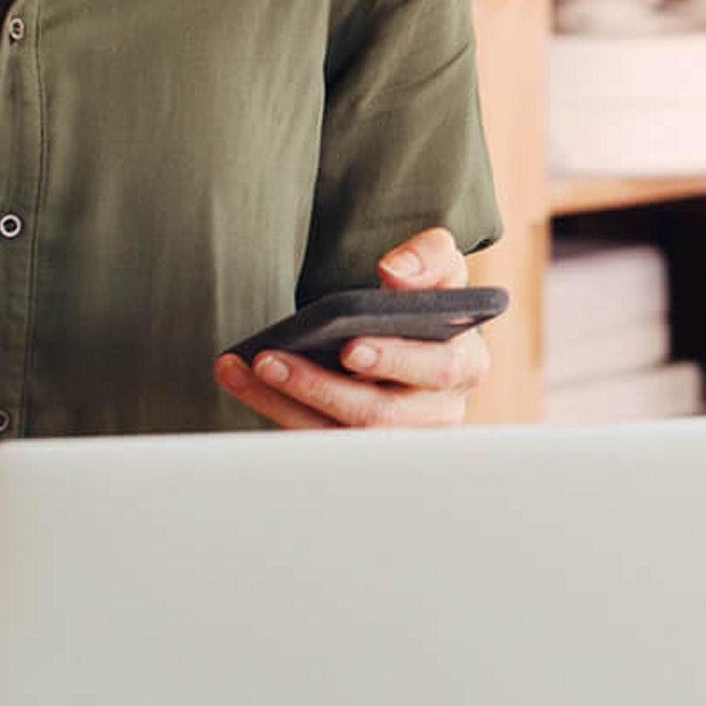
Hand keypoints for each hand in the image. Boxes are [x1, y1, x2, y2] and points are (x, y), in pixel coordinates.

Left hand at [212, 227, 489, 427]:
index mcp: (465, 364)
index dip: (394, 360)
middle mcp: (436, 412)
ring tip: (242, 367)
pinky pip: (313, 438)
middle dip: (319, 387)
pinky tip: (240, 379)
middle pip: (377, 414)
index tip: (351, 348)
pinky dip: (273, 410)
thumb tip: (395, 273)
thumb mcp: (441, 267)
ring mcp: (395, 438)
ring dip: (284, 403)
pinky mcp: (357, 448)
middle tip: (270, 360)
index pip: (436, 368)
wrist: (413, 335)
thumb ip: (428, 256)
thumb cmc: (428, 300)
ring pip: (337, 435)